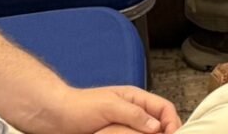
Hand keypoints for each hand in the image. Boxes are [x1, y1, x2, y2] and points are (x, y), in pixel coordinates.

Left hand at [50, 85, 180, 133]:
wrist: (55, 117)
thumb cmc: (79, 106)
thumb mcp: (109, 106)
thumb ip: (134, 114)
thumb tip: (156, 127)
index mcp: (136, 99)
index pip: (164, 109)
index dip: (172, 122)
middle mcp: (134, 113)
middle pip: (159, 125)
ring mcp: (125, 128)